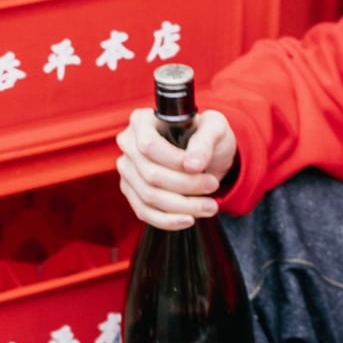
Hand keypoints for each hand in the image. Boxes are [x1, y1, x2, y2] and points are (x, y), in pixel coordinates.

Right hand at [116, 107, 238, 228]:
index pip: (149, 145)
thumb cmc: (207, 137)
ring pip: (149, 196)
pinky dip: (168, 220)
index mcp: (143, 121)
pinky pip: (144, 212)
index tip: (200, 167)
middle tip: (213, 186)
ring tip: (209, 206)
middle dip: (186, 186)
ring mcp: (128, 169)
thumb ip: (205, 141)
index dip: (174, 161)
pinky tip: (189, 219)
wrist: (204, 156)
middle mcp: (129, 144)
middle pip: (150, 174)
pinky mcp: (131, 191)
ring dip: (182, 206)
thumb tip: (194, 163)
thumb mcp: (215, 128)